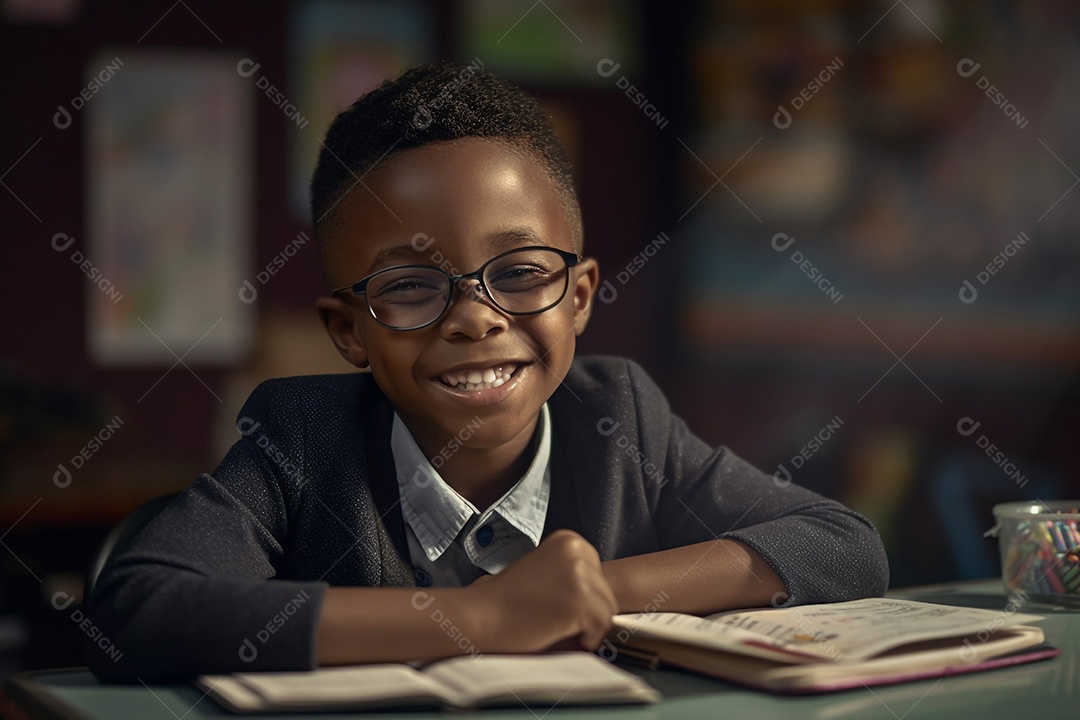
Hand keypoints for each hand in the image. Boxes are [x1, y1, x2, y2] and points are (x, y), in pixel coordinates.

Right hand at [467, 529, 616, 652]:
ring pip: (608, 613)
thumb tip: (609, 599)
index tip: (553, 602)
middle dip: (585, 614)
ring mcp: (580, 574)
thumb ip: (575, 576)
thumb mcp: (547, 572)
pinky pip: (602, 629)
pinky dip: (584, 639)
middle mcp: (578, 550)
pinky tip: (555, 630)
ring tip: (551, 622)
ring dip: (584, 627)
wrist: (481, 616)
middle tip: (549, 615)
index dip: (582, 600)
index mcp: (570, 540)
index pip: (600, 579)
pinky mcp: (579, 600)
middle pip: (608, 595)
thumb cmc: (509, 602)